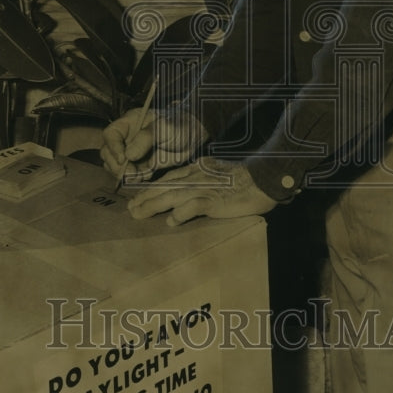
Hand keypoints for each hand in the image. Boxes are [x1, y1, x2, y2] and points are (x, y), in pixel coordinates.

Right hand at [100, 107, 207, 182]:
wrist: (195, 136)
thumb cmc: (180, 125)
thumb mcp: (163, 128)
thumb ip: (145, 139)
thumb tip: (128, 155)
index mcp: (130, 123)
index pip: (111, 134)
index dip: (113, 148)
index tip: (123, 159)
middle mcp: (128, 137)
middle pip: (108, 152)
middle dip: (117, 165)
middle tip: (131, 173)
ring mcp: (133, 152)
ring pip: (116, 166)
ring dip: (125, 174)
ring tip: (141, 175)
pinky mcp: (141, 165)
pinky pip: (130, 174)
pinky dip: (135, 178)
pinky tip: (147, 175)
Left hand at [127, 158, 278, 226]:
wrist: (263, 179)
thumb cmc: (243, 179)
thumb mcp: (216, 174)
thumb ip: (200, 181)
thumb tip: (184, 198)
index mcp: (196, 170)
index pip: (168, 179)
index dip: (151, 188)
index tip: (138, 197)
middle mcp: (196, 178)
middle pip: (164, 187)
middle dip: (145, 198)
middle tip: (130, 209)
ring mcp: (204, 188)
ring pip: (172, 196)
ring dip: (153, 205)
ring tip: (138, 214)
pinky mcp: (214, 201)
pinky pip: (194, 206)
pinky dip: (181, 214)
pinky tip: (171, 221)